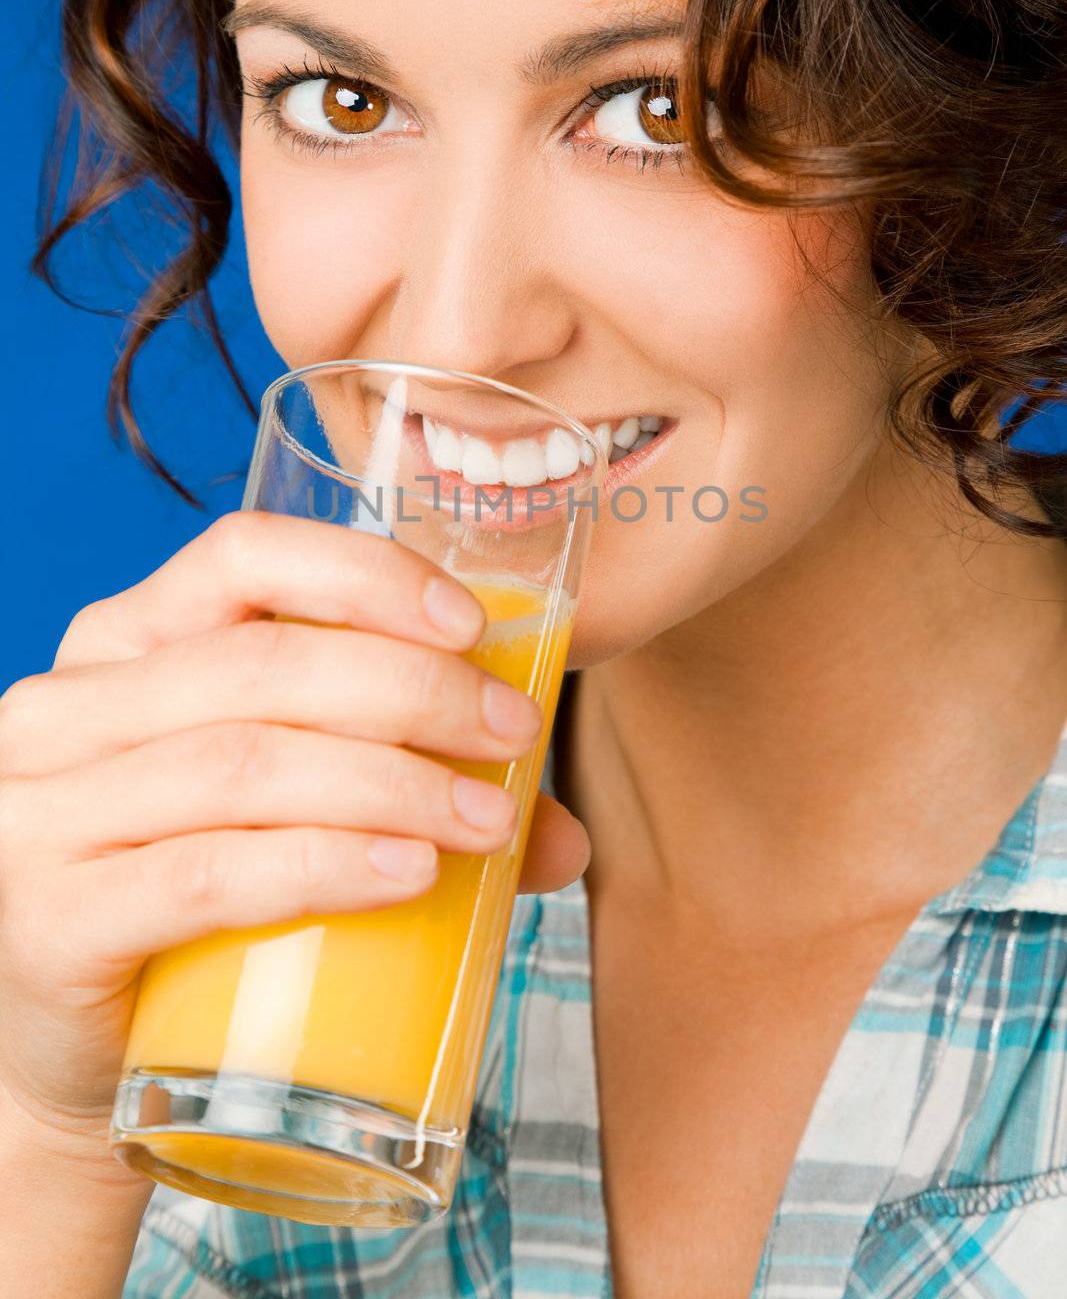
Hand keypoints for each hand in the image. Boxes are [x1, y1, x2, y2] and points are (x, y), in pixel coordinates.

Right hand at [0, 511, 589, 1179]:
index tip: (473, 627)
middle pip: (258, 664)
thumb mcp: (287, 812)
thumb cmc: (199, 912)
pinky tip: (408, 871)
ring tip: (489, 820)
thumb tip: (559, 830)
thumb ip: (412, 795)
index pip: (240, 556)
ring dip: (391, 782)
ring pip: (242, 763)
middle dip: (412, 691)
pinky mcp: (51, 924)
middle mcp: (65, 712)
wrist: (91, 1062)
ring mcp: (41, 817)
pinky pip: (205, 874)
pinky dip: (322, 865)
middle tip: (512, 737)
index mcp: (123, 645)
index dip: (364, 575)